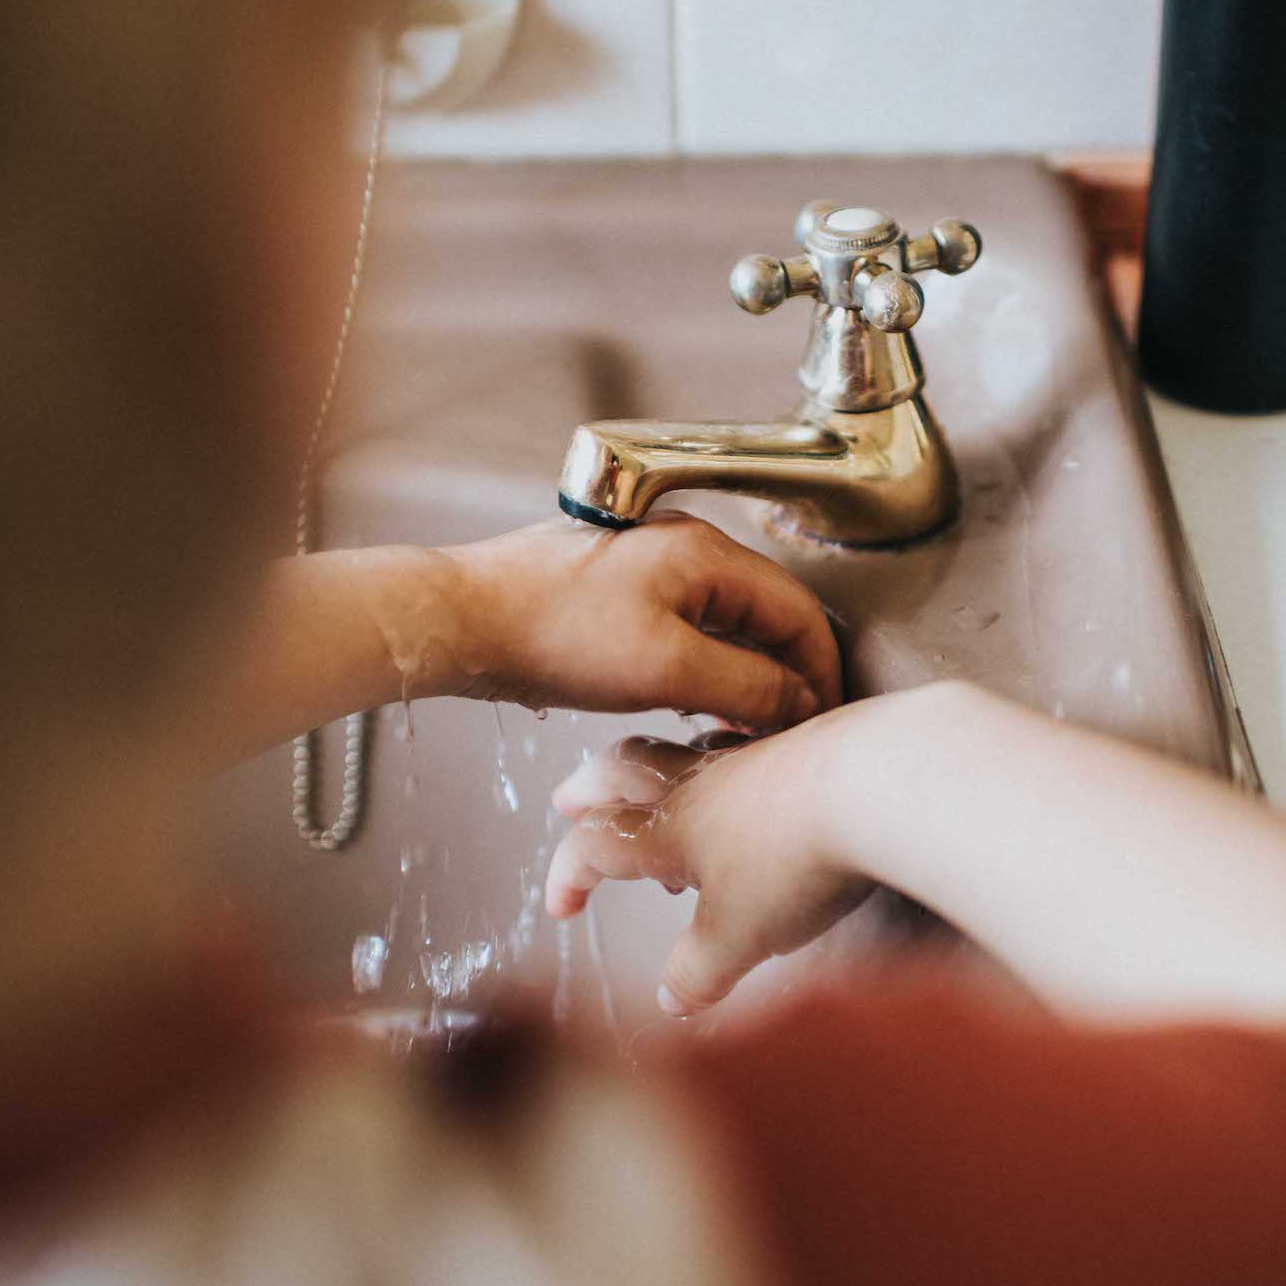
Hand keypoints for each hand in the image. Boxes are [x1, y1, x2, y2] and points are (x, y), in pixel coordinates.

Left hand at [440, 513, 841, 733]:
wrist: (458, 621)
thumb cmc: (549, 632)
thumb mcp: (666, 667)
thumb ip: (746, 685)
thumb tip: (799, 705)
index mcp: (706, 553)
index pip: (800, 610)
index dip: (822, 671)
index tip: (827, 722)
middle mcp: (682, 550)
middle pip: (766, 617)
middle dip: (786, 677)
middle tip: (787, 735)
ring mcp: (645, 572)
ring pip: (724, 628)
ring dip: (744, 679)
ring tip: (744, 731)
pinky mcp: (614, 599)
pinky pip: (684, 635)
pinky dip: (704, 672)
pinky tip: (694, 711)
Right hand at [545, 711, 873, 1013]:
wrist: (879, 782)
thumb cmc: (798, 860)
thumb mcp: (739, 936)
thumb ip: (699, 971)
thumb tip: (672, 1000)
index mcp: (669, 830)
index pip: (595, 846)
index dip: (567, 875)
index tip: (562, 907)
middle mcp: (701, 784)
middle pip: (624, 770)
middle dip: (590, 787)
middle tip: (569, 797)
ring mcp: (755, 757)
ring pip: (687, 751)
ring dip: (660, 768)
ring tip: (662, 789)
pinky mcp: (808, 744)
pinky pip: (751, 746)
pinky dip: (734, 761)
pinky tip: (757, 778)